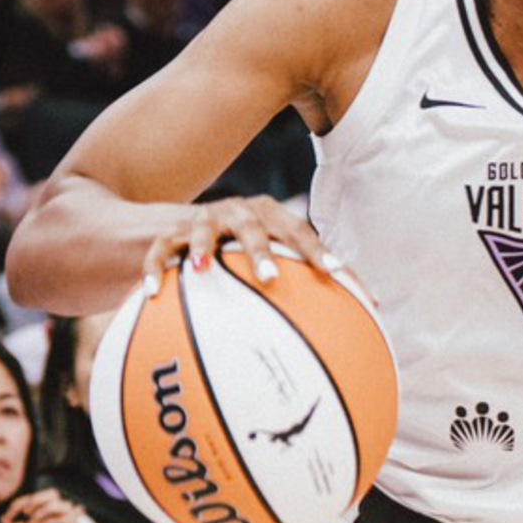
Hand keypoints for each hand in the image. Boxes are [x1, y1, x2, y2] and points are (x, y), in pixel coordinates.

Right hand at [139, 196, 339, 289]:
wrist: (194, 222)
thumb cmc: (250, 247)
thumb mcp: (278, 253)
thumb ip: (314, 277)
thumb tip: (372, 309)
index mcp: (271, 217)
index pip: (299, 231)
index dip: (316, 250)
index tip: (334, 274)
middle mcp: (238, 213)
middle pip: (252, 226)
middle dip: (261, 250)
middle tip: (269, 279)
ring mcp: (203, 221)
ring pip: (201, 230)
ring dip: (203, 249)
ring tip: (202, 270)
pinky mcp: (171, 233)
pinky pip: (159, 252)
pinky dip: (153, 270)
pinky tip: (150, 294)